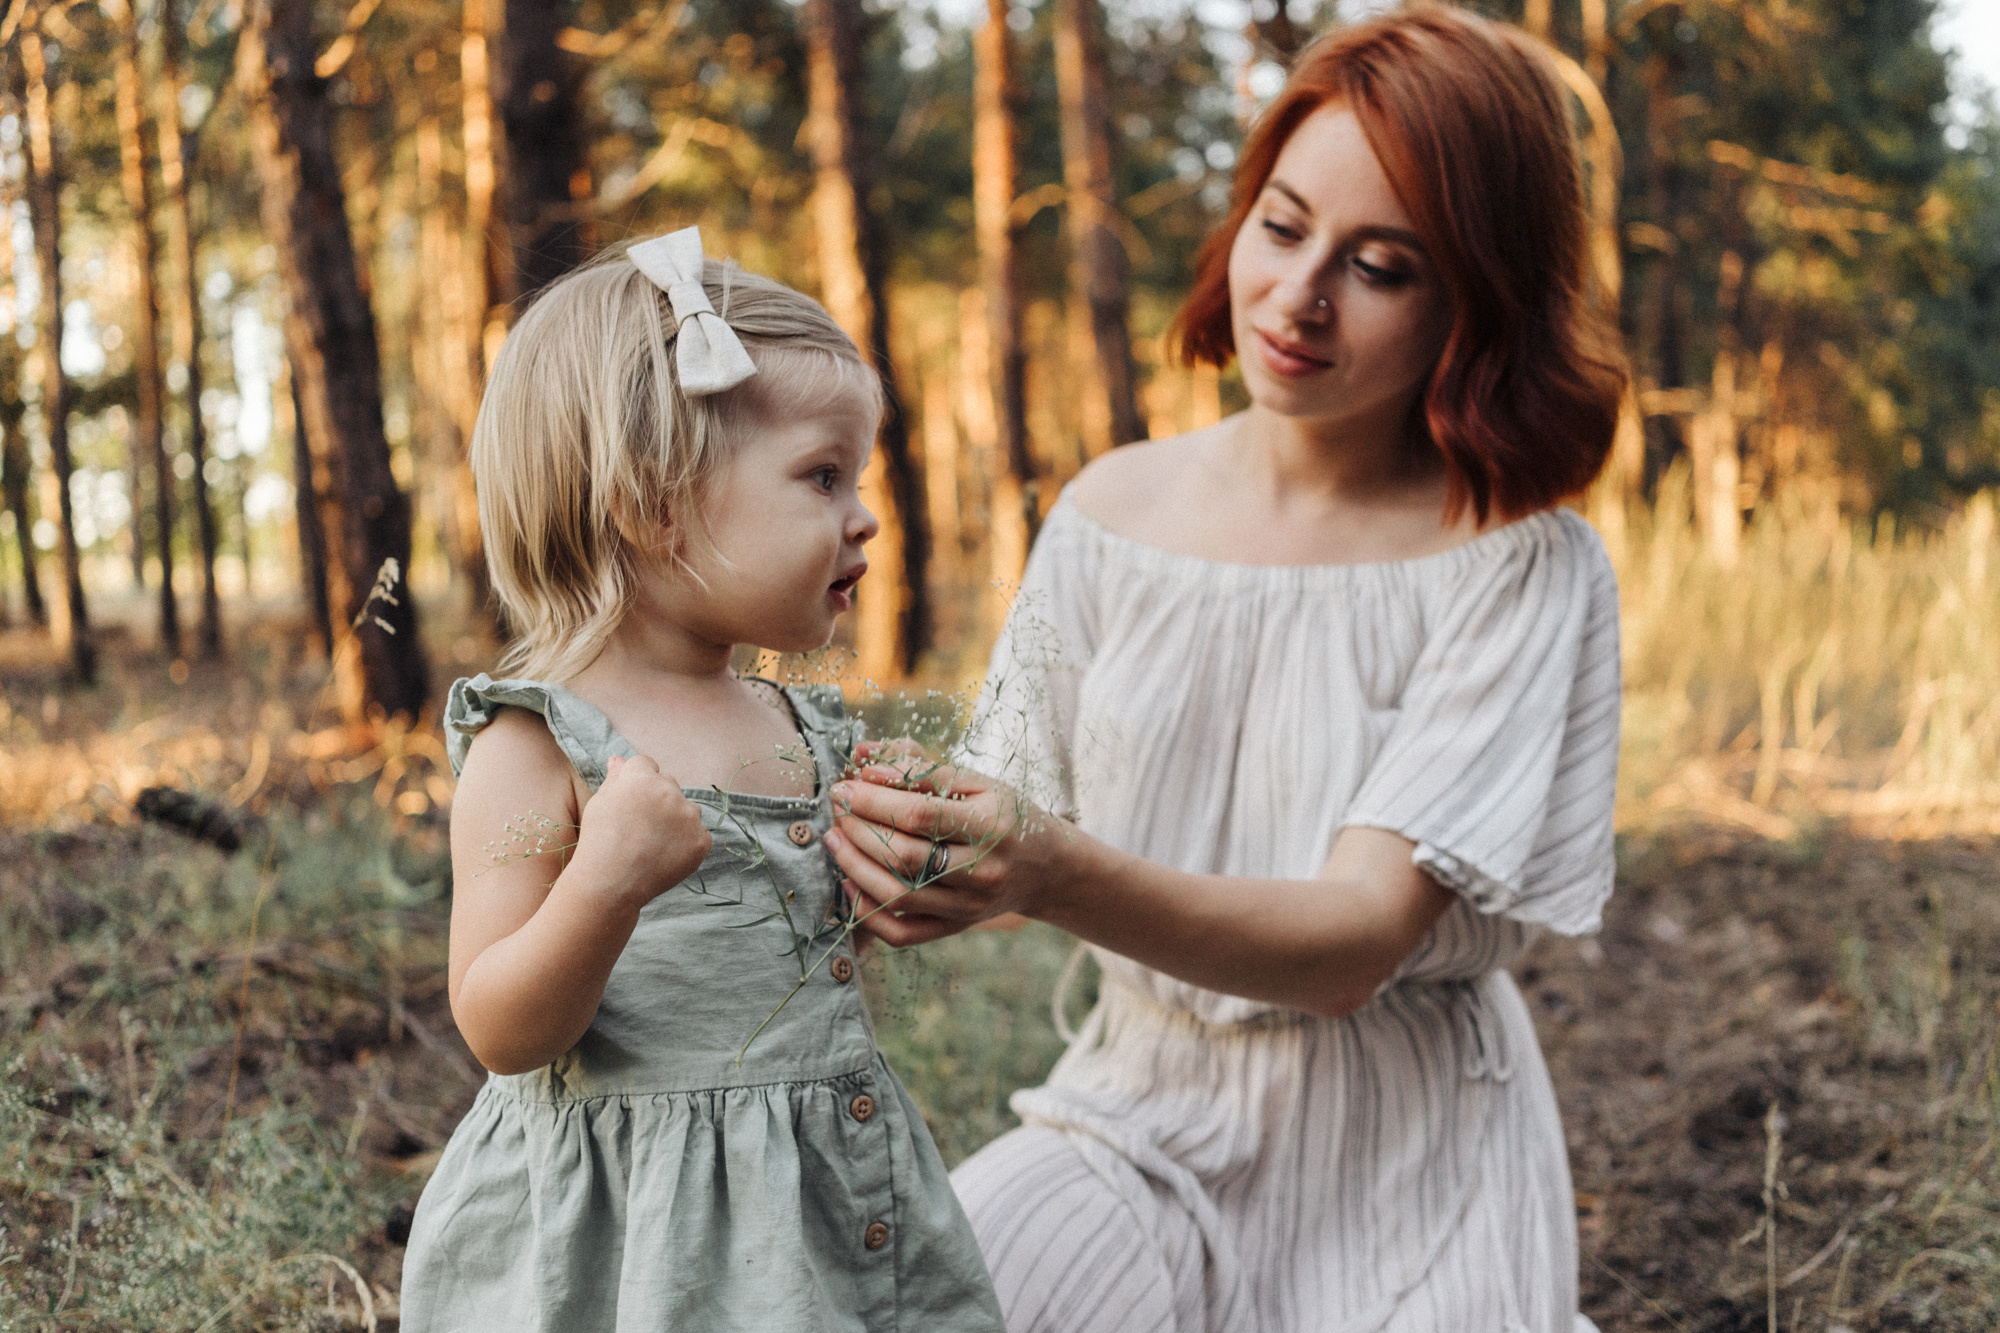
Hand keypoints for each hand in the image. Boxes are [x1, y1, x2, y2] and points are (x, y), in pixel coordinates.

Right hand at [570, 754, 711, 909]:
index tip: (630, 804)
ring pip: (686, 810)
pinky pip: (698, 835)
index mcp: (642, 777)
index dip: (636, 783)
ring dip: (675, 821)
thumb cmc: (599, 842)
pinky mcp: (701, 840)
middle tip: (639, 828)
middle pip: (668, 785)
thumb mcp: (599, 803)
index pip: (646, 765)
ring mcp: (688, 815)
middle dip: (657, 800)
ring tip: (651, 844)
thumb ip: (615, 778)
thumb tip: (619, 759)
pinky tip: (664, 856)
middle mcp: (669, 791)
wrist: (611, 883)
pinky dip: (686, 844)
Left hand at [825, 751, 1058, 947]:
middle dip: (858, 830)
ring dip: (854, 866)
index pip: (921, 815)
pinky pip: (901, 932)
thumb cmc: (1004, 814)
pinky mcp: (955, 929)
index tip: (845, 786)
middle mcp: (982, 871)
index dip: (874, 800)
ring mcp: (968, 907)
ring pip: (897, 895)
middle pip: (904, 857)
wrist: (1045, 868)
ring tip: (834, 839)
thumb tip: (865, 757)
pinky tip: (848, 881)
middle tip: (837, 809)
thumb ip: (921, 766)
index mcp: (991, 825)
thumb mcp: (977, 781)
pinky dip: (866, 910)